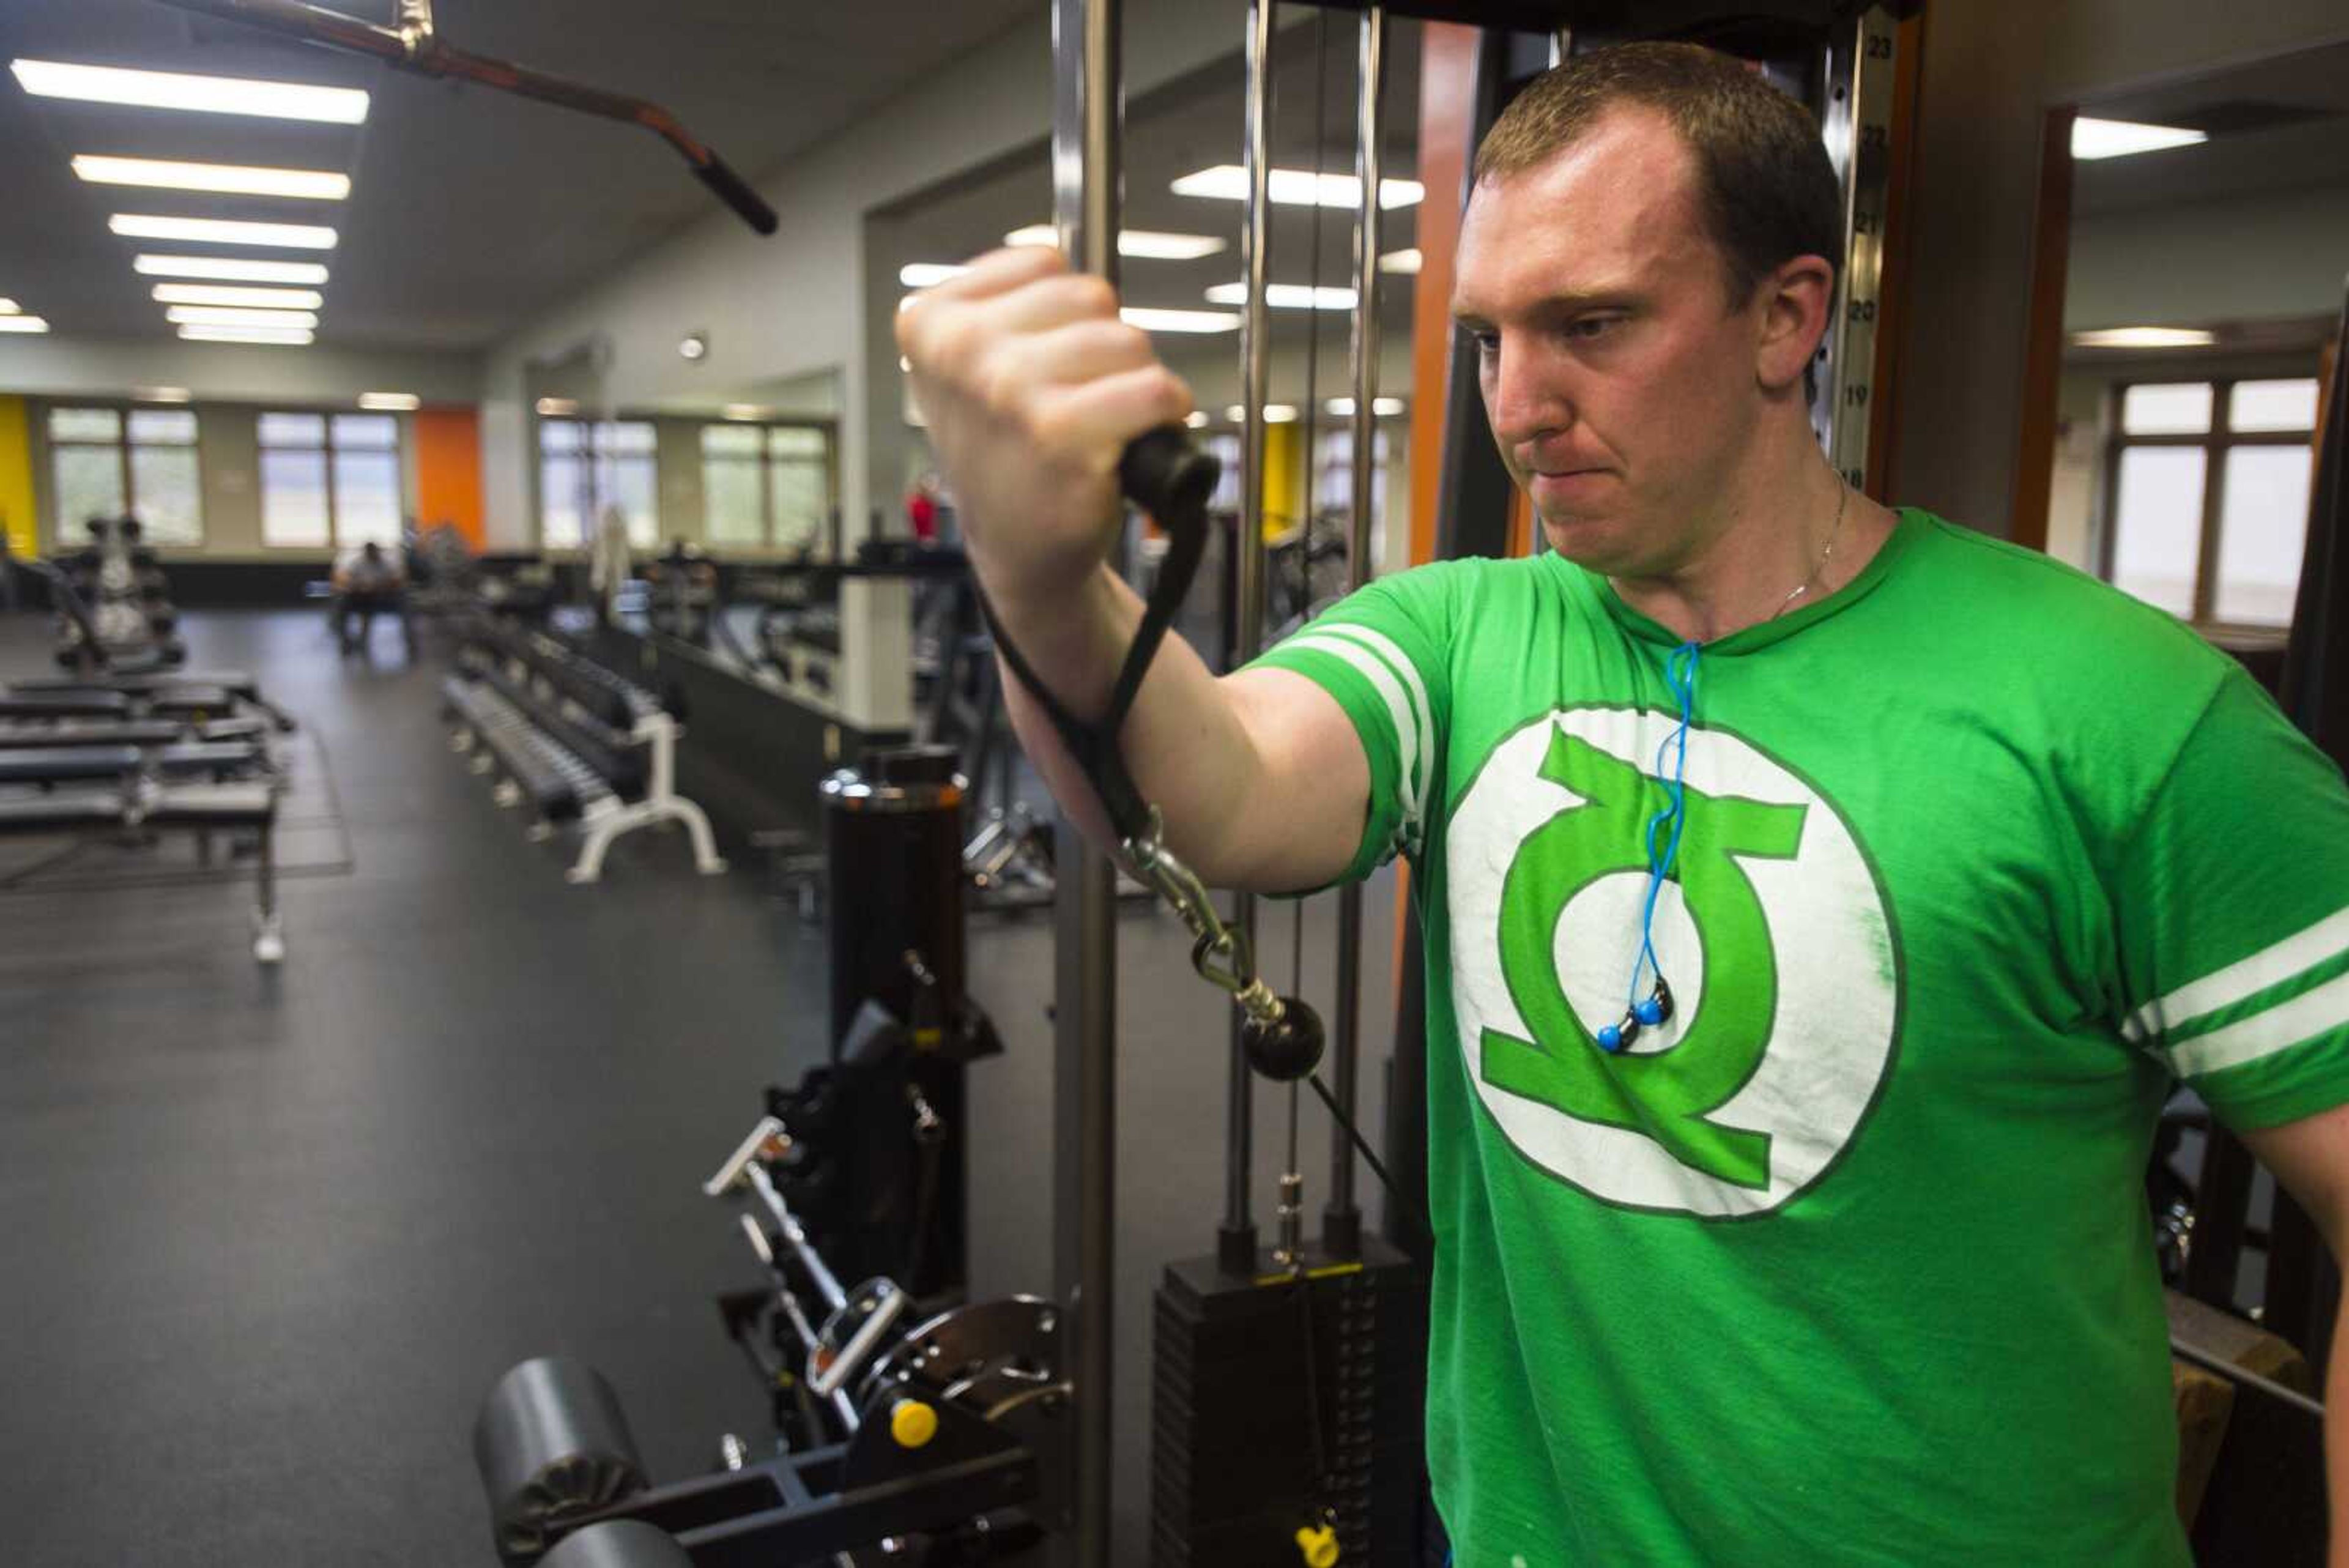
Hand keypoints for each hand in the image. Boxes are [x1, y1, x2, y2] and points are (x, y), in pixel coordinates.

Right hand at [895, 247, 1192, 610]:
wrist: (1017, 550)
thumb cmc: (1007, 454)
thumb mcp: (971, 366)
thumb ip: (1006, 303)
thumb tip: (1065, 263)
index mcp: (931, 321)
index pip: (1044, 263)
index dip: (1066, 313)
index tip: (1044, 363)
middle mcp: (962, 352)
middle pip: (1092, 297)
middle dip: (1105, 345)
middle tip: (1081, 400)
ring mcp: (1010, 392)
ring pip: (1128, 341)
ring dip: (1135, 382)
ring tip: (1102, 425)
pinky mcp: (1061, 436)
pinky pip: (1155, 390)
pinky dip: (1165, 414)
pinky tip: (1132, 442)